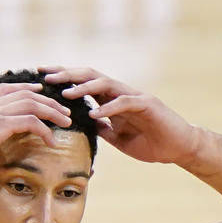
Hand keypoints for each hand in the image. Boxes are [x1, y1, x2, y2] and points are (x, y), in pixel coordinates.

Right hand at [0, 82, 72, 177]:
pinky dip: (45, 130)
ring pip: (33, 104)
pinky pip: (31, 122)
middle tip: (63, 110)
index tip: (42, 93)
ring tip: (66, 122)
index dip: (28, 88)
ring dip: (53, 113)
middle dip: (49, 101)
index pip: (9, 89)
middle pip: (27, 94)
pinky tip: (52, 141)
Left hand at [41, 66, 200, 165]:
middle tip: (45, 76)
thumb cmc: (151, 143)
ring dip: (84, 88)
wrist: (179, 148)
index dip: (63, 79)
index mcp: (112, 100)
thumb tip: (82, 126)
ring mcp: (134, 97)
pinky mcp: (147, 105)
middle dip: (67, 75)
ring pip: (105, 84)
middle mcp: (121, 93)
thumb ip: (102, 130)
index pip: (84, 84)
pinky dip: (108, 107)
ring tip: (65, 93)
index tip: (41, 78)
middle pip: (90, 76)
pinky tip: (93, 113)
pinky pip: (124, 103)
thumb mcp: (119, 139)